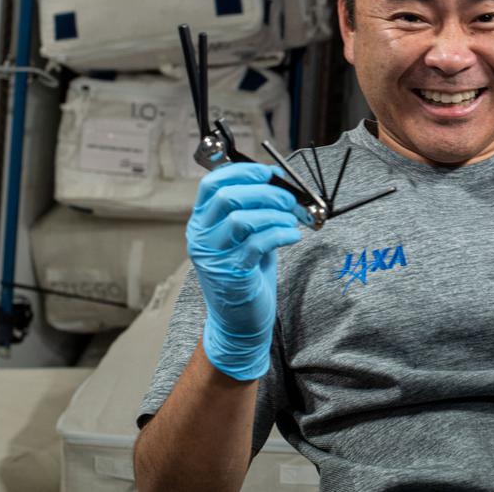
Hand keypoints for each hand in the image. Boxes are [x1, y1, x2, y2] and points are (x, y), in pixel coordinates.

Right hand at [187, 163, 304, 380]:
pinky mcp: (231, 274)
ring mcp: (213, 256)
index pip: (212, 183)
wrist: (239, 322)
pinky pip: (257, 243)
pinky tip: (293, 236)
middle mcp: (201, 237)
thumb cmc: (246, 274)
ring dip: (274, 214)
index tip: (268, 172)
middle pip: (227, 197)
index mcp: (201, 222)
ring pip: (241, 218)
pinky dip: (281, 234)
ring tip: (291, 220)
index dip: (242, 171)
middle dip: (265, 192)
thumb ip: (254, 209)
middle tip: (288, 198)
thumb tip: (278, 180)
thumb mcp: (244, 236)